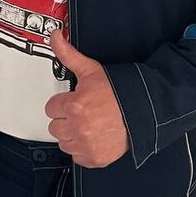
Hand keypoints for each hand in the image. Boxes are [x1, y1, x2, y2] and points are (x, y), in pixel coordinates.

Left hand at [44, 31, 129, 168]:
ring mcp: (86, 145)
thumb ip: (68, 54)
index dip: (64, 102)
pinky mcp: (95, 158)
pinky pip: (77, 156)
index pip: (51, 108)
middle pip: (55, 126)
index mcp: (75, 106)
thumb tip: (56, 37)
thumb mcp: (92, 70)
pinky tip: (94, 136)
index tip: (75, 101)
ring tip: (89, 123)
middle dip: (66, 118)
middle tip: (83, 111)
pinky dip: (83, 149)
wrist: (144, 111)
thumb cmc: (120, 93)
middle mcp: (79, 128)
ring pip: (64, 142)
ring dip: (72, 134)